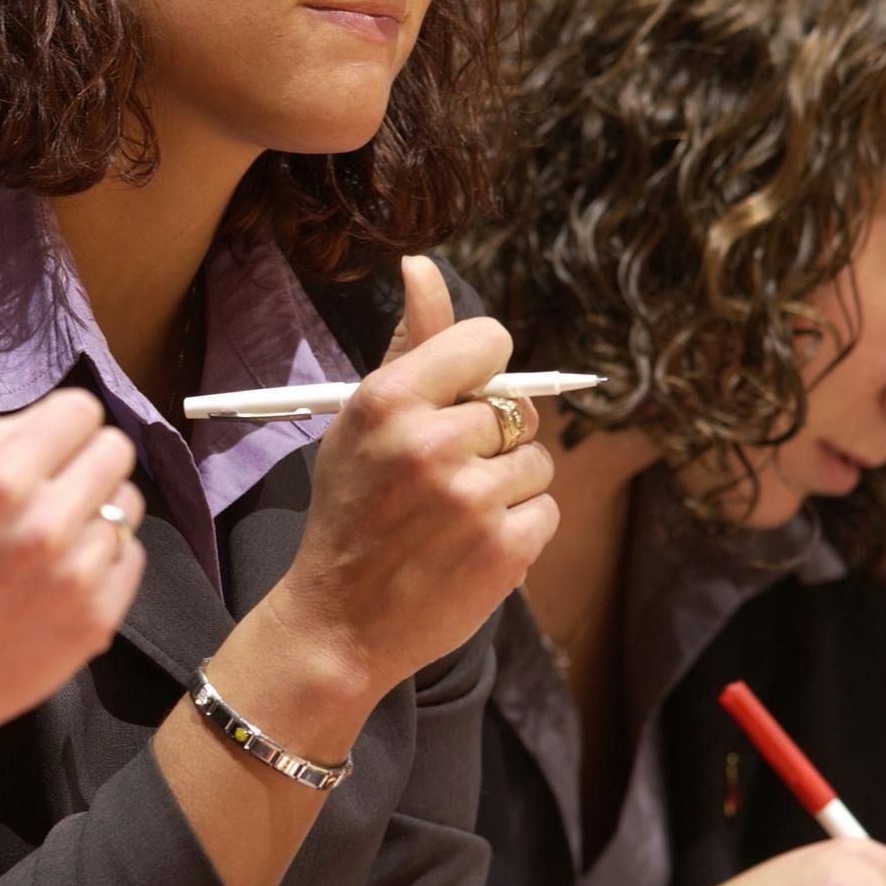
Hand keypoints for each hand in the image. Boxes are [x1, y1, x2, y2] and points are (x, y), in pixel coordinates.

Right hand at [0, 389, 144, 747]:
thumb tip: (52, 415)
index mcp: (0, 485)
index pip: (81, 410)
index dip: (69, 422)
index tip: (60, 440)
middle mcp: (46, 524)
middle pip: (117, 449)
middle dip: (91, 460)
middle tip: (64, 487)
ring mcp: (80, 574)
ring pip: (129, 505)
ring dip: (100, 511)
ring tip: (60, 538)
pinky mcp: (101, 616)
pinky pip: (131, 556)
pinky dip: (106, 560)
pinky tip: (66, 576)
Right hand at [271, 254, 557, 701]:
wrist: (340, 621)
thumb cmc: (351, 510)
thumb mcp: (362, 420)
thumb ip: (407, 343)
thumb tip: (422, 264)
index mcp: (390, 399)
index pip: (488, 342)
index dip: (481, 372)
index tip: (460, 401)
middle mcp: (431, 442)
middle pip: (516, 407)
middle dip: (492, 438)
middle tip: (445, 475)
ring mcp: (472, 498)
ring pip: (536, 460)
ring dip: (508, 485)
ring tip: (456, 515)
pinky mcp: (505, 547)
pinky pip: (545, 510)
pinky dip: (519, 529)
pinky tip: (471, 545)